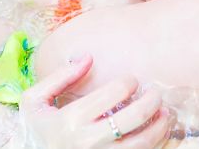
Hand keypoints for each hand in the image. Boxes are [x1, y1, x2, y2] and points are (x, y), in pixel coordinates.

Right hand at [20, 55, 169, 148]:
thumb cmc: (37, 130)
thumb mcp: (34, 101)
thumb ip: (60, 77)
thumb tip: (88, 57)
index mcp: (71, 120)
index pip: (115, 93)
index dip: (129, 82)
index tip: (132, 81)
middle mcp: (88, 142)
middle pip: (134, 118)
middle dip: (151, 101)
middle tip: (155, 93)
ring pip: (142, 143)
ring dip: (160, 126)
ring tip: (165, 113)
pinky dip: (156, 143)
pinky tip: (158, 132)